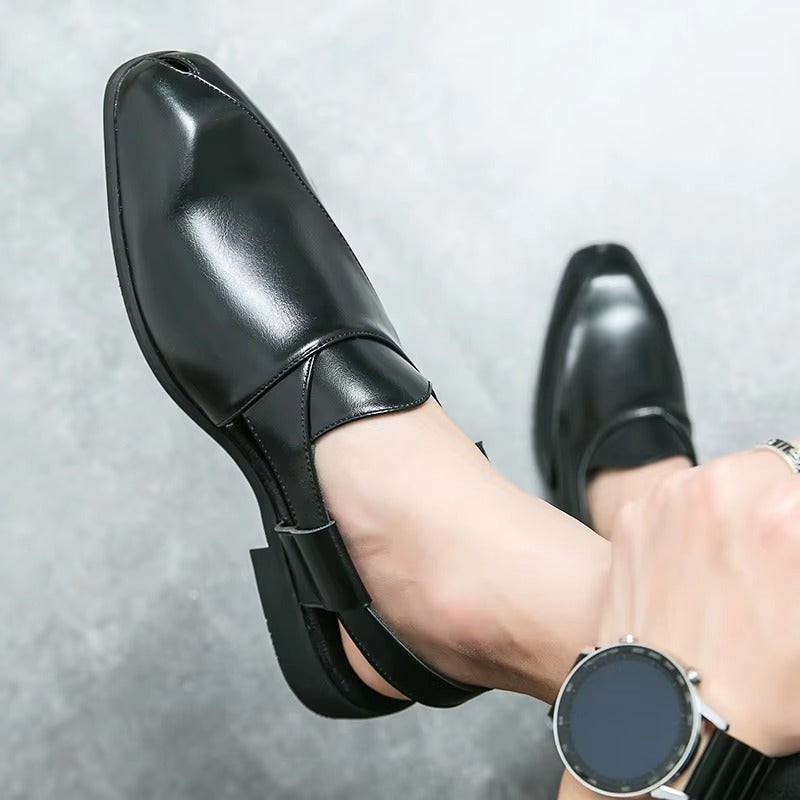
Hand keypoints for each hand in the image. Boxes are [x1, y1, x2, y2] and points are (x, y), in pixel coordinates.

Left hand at [598, 447, 799, 756]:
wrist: (669, 714)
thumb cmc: (757, 686)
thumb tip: (794, 531)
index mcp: (786, 515)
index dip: (798, 520)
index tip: (791, 543)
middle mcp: (725, 490)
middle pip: (775, 469)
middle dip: (781, 504)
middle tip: (775, 552)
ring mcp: (670, 497)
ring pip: (724, 479)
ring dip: (736, 506)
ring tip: (734, 564)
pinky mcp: (633, 513)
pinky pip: (677, 500)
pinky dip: (689, 522)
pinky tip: (694, 569)